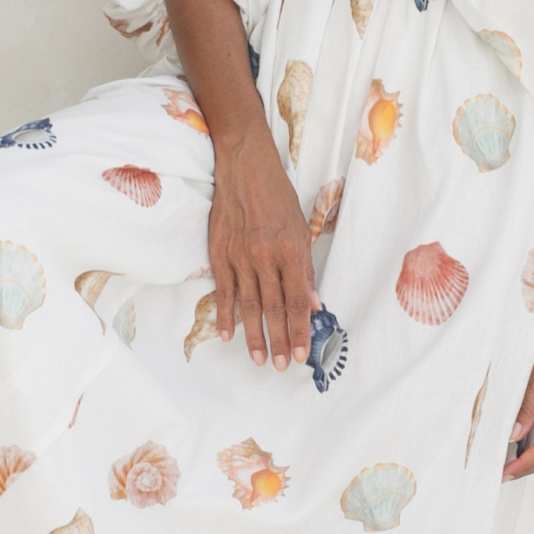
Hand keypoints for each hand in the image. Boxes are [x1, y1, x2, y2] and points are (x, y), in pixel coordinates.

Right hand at [209, 128, 320, 368]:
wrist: (244, 167)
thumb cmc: (277, 196)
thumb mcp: (302, 229)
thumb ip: (305, 270)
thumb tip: (314, 304)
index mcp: (290, 250)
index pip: (298, 300)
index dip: (300, 329)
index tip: (302, 353)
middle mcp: (265, 256)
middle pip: (273, 308)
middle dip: (279, 340)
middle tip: (281, 366)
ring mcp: (239, 257)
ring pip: (248, 305)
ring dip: (254, 335)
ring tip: (259, 359)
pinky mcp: (219, 254)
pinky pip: (222, 291)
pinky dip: (224, 315)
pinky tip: (227, 336)